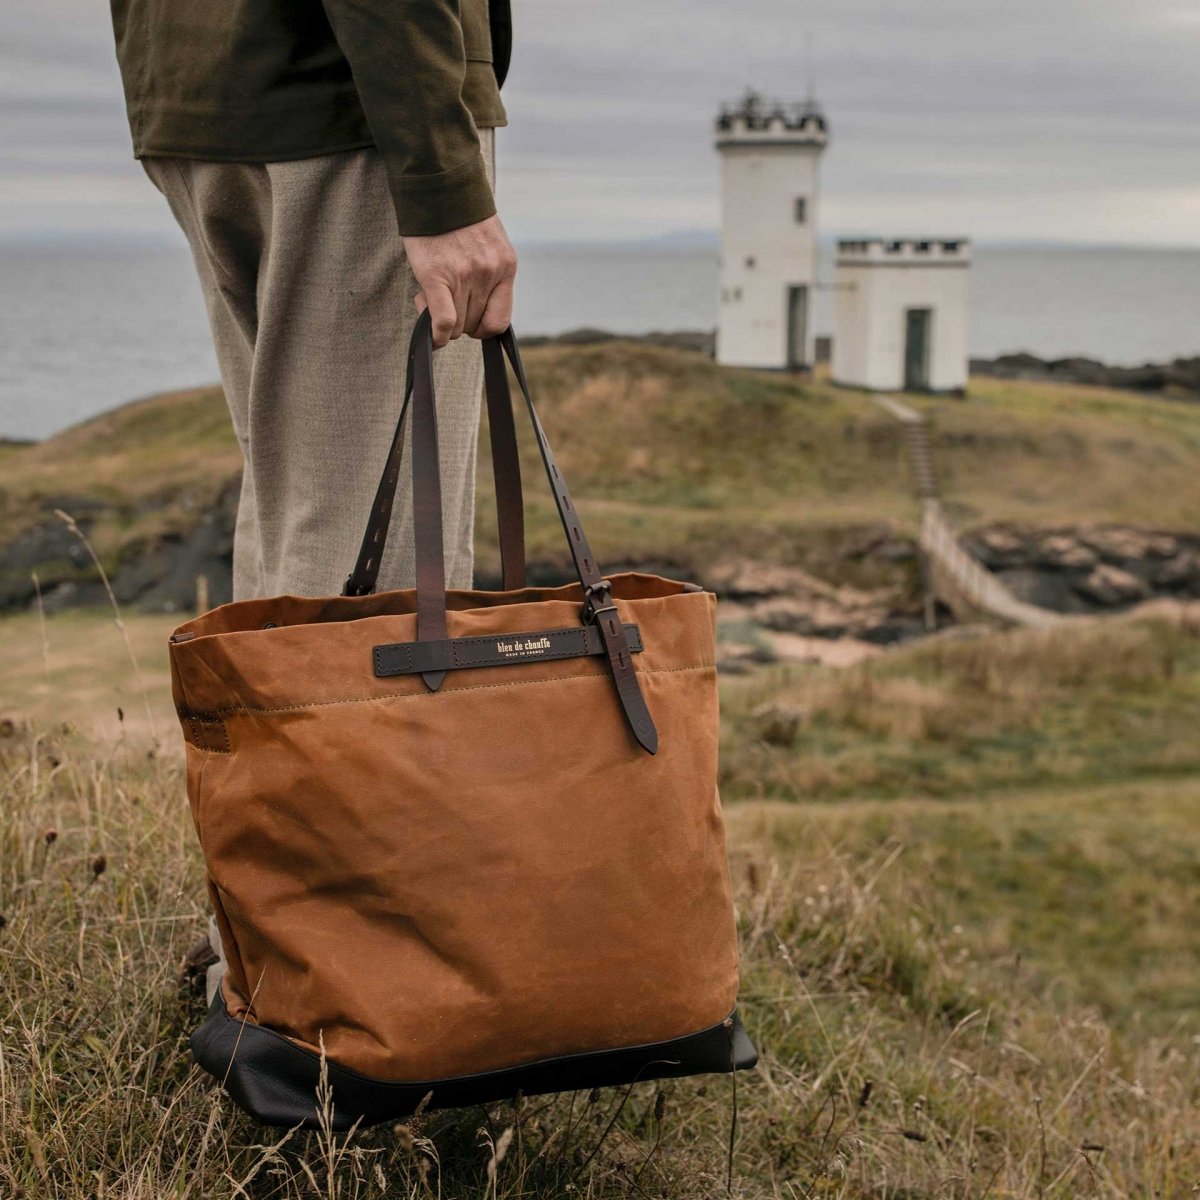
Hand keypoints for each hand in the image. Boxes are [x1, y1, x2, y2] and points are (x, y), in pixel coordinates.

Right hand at [403, 215, 516, 347]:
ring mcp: (465, 276)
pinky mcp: (438, 275)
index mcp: (506, 266)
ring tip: (432, 297)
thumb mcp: (488, 244)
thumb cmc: (458, 217)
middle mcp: (489, 273)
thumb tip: (469, 314)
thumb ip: (486, 276)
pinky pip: (443, 321)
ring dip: (443, 322)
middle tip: (444, 302)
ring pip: (457, 327)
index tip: (470, 322)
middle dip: (459, 321)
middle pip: (474, 325)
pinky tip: (432, 336)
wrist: (437, 184)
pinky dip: (436, 335)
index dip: (482, 328)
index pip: (500, 321)